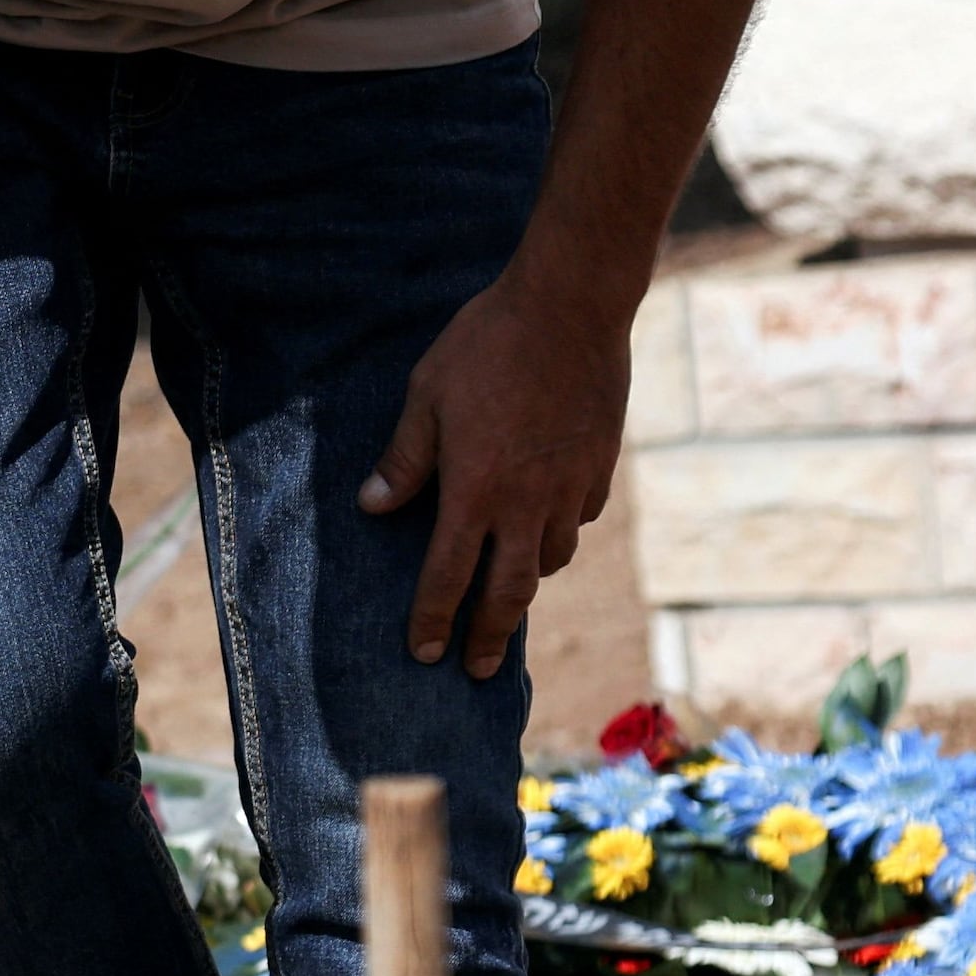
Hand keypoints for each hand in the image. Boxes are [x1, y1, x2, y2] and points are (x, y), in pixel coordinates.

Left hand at [356, 266, 631, 681]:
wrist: (572, 305)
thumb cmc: (487, 345)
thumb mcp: (426, 396)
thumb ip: (404, 458)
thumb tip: (373, 506)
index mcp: (474, 492)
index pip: (446, 576)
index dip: (431, 620)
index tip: (423, 654)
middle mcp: (526, 503)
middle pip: (508, 592)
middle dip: (489, 636)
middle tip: (478, 669)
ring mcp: (571, 487)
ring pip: (551, 558)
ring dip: (527, 582)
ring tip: (510, 593)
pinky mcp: (602, 465)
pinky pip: (581, 519)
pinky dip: (562, 533)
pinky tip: (551, 528)